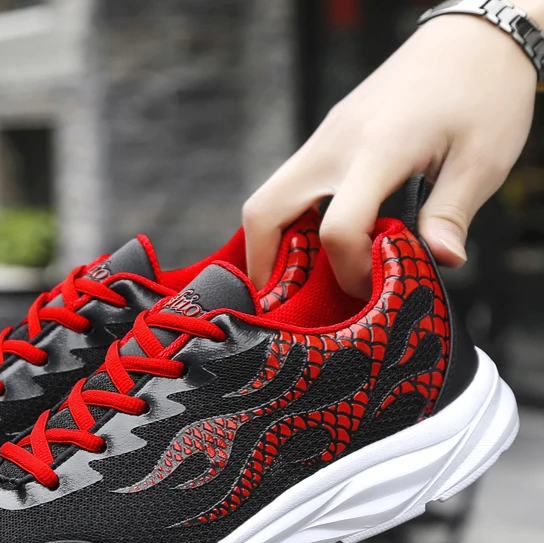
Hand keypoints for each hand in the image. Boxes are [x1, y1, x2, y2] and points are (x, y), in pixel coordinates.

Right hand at [243, 12, 538, 295]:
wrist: (473, 34)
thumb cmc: (484, 90)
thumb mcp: (483, 159)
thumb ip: (451, 215)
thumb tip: (441, 261)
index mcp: (377, 150)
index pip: (337, 230)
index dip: (350, 270)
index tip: (376, 285)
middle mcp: (335, 144)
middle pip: (264, 213)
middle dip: (264, 266)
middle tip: (284, 301)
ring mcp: (324, 138)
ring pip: (267, 200)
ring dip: (272, 245)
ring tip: (298, 278)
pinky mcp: (326, 137)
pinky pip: (288, 187)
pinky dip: (289, 223)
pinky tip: (315, 242)